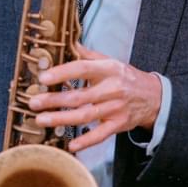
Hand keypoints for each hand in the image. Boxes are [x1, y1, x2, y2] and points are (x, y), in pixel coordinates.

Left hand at [27, 42, 162, 153]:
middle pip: (79, 96)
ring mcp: (115, 109)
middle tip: (33, 103)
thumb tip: (68, 41)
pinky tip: (70, 144)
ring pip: (85, 116)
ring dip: (61, 119)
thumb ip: (88, 55)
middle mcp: (112, 89)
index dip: (62, 73)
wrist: (154, 97)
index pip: (82, 69)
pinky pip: (100, 135)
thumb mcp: (111, 61)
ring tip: (41, 120)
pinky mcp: (118, 124)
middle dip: (54, 100)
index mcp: (108, 70)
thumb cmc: (127, 77)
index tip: (43, 77)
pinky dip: (86, 140)